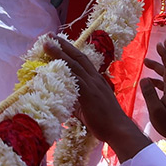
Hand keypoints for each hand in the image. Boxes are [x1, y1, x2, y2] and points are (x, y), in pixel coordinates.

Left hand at [44, 35, 146, 155]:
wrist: (118, 129)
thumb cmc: (105, 121)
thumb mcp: (89, 107)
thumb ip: (77, 100)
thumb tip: (63, 99)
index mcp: (97, 80)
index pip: (82, 60)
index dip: (70, 50)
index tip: (59, 41)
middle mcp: (95, 78)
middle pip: (78, 56)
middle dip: (63, 45)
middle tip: (49, 35)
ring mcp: (93, 85)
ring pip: (74, 64)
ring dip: (59, 53)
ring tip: (47, 43)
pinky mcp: (89, 94)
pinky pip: (75, 80)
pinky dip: (63, 71)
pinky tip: (52, 66)